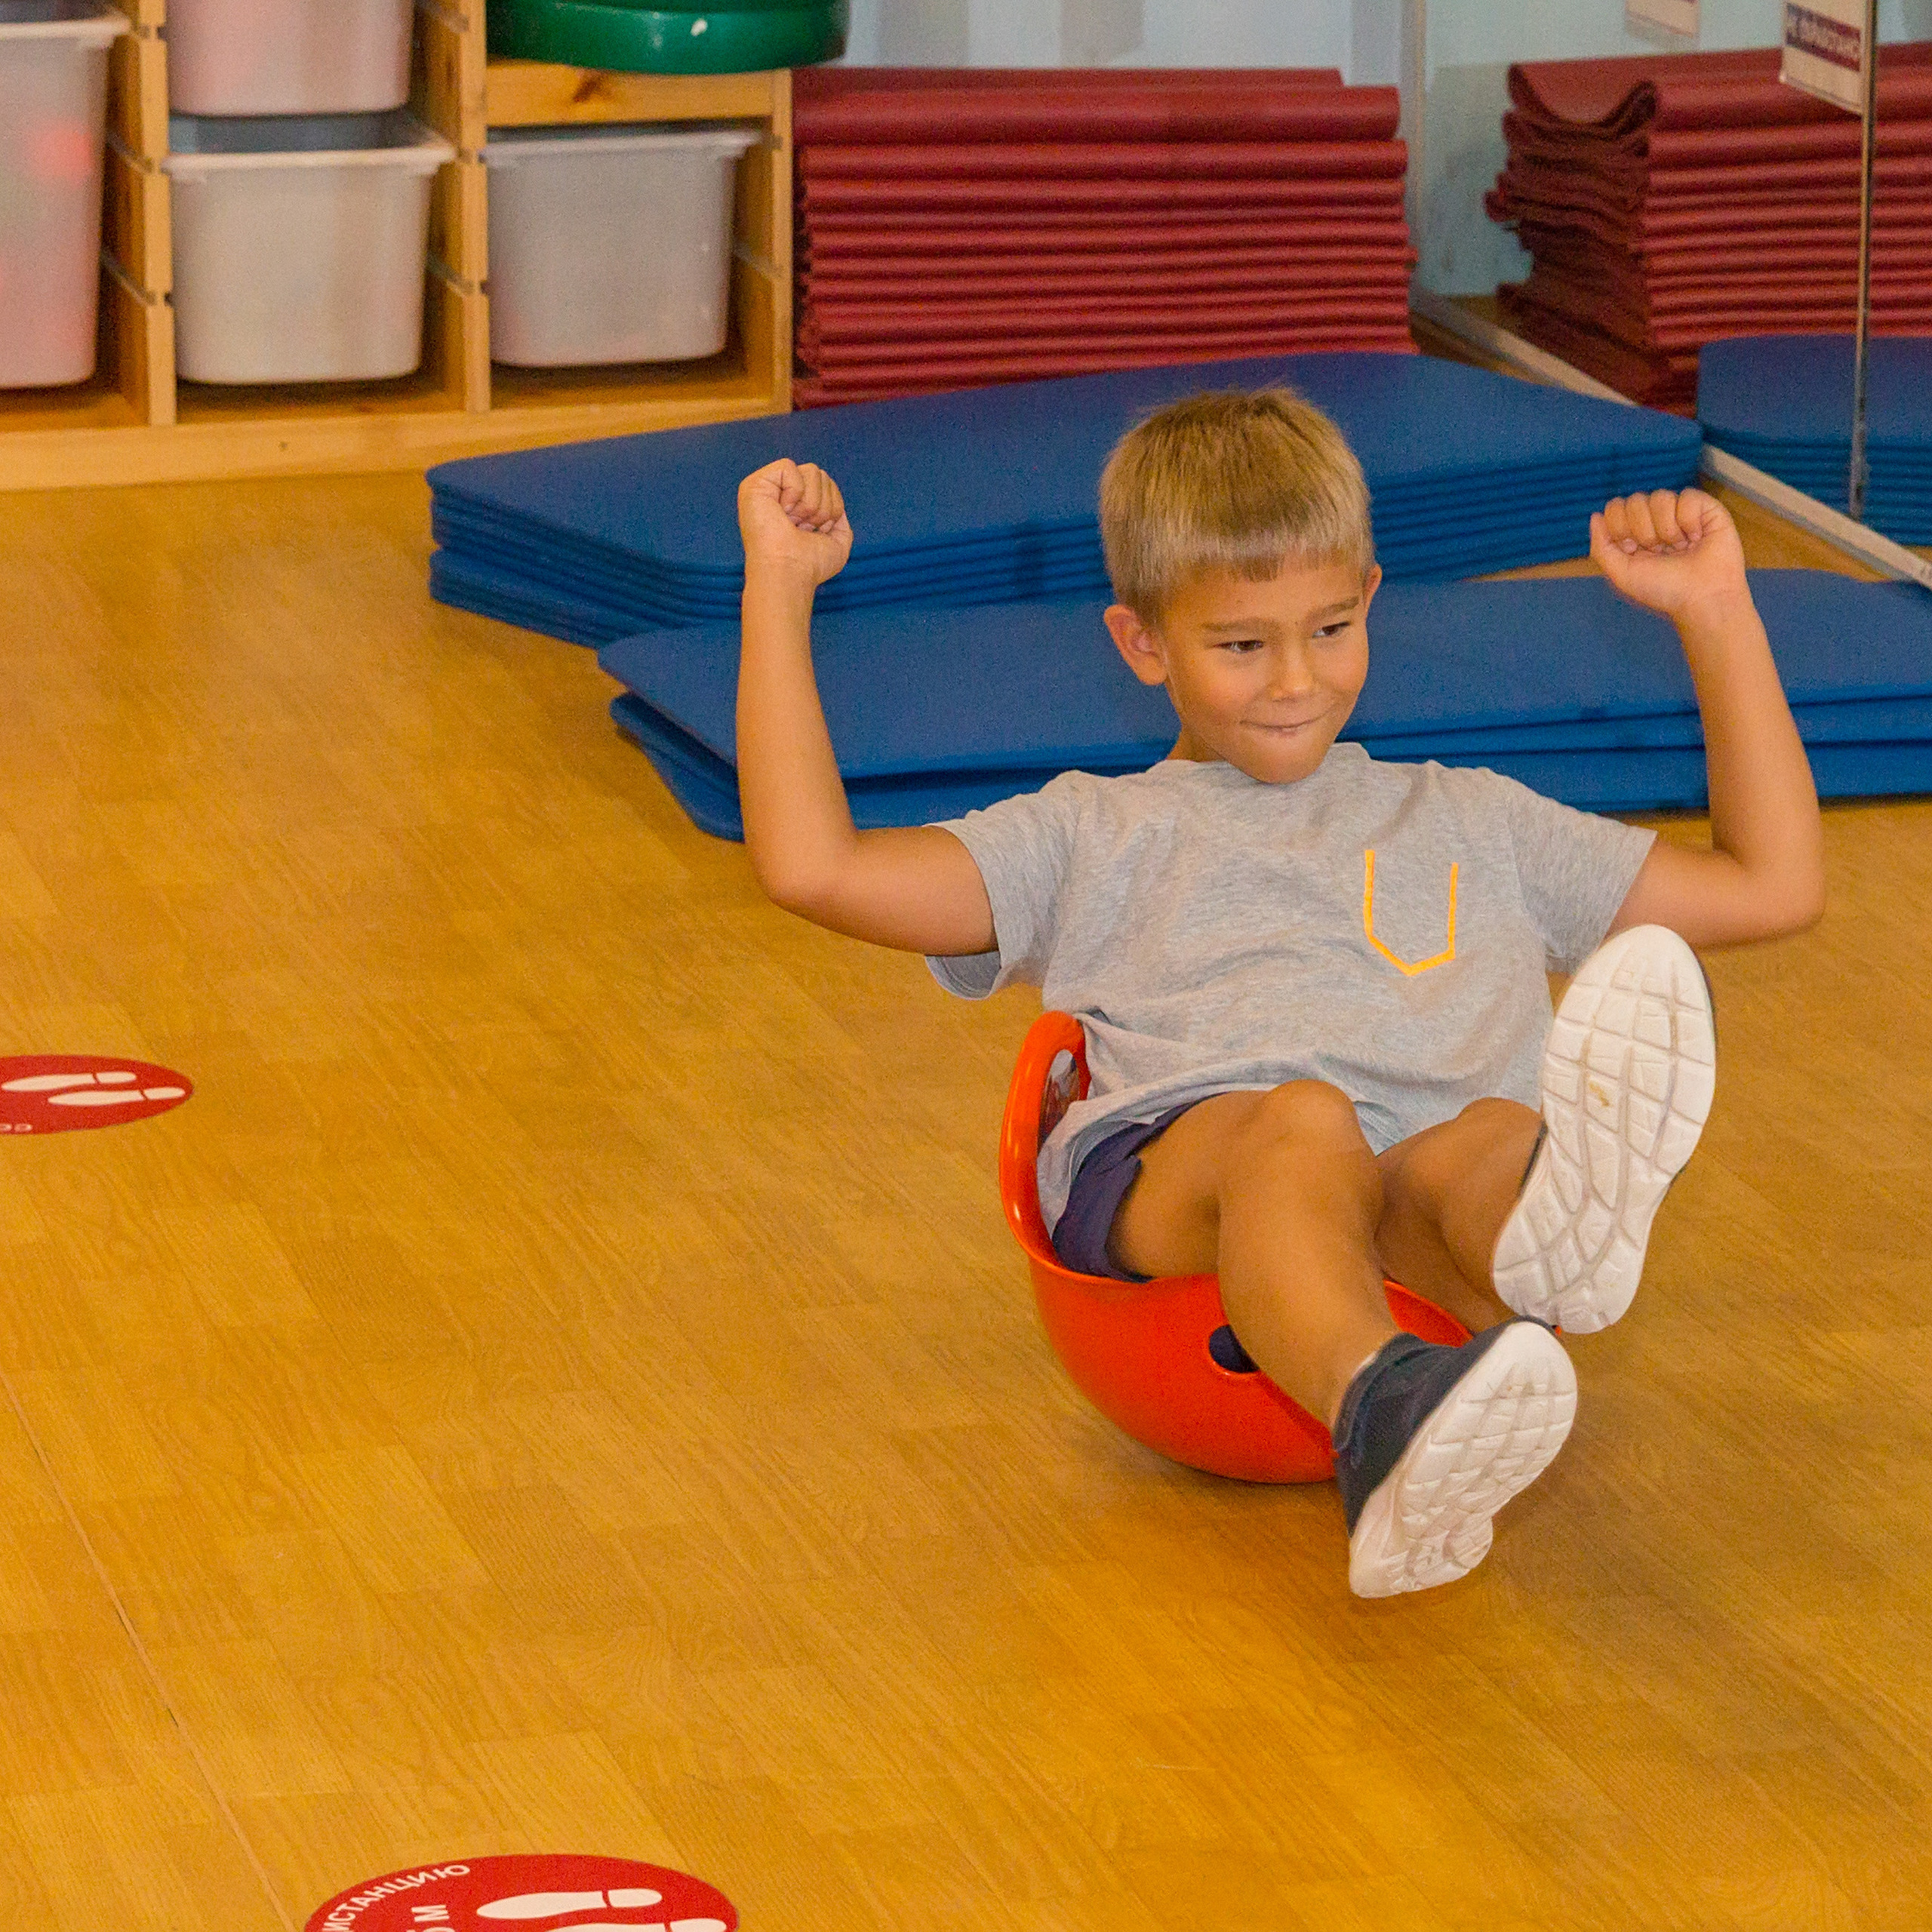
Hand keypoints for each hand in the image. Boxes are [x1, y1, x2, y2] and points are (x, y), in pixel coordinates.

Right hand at [738, 459, 852, 588]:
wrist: (790, 572)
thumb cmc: (810, 565)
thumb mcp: (838, 543)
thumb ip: (840, 520)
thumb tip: (836, 505)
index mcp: (798, 507)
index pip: (828, 486)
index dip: (832, 508)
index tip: (816, 532)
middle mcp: (782, 495)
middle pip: (822, 476)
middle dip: (823, 506)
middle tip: (804, 528)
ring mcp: (768, 488)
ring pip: (811, 471)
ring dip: (811, 503)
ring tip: (794, 522)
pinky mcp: (755, 483)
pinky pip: (789, 467)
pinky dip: (795, 492)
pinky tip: (784, 511)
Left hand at [1590, 488, 1748, 624]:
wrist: (1703, 597)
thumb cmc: (1664, 589)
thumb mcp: (1622, 573)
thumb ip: (1601, 546)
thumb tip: (1596, 515)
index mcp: (1634, 532)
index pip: (1615, 507)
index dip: (1620, 527)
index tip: (1633, 549)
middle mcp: (1656, 519)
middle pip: (1635, 500)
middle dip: (1644, 531)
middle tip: (1659, 551)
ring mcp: (1680, 511)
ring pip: (1660, 497)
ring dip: (1667, 529)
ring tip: (1680, 547)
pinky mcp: (1706, 507)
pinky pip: (1687, 496)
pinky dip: (1689, 521)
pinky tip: (1697, 538)